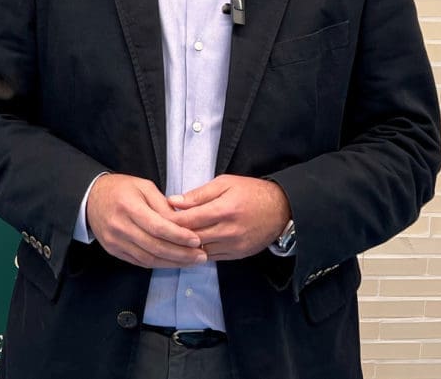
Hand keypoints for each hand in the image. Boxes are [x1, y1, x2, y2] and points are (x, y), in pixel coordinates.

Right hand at [87, 173, 207, 268]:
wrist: (90, 198)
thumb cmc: (119, 189)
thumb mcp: (143, 186)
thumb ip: (163, 204)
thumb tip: (182, 222)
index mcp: (128, 206)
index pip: (158, 227)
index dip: (179, 236)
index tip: (197, 240)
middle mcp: (120, 227)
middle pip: (155, 246)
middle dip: (181, 254)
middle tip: (201, 255)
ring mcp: (115, 241)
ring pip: (149, 258)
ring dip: (173, 262)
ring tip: (192, 261)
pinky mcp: (114, 251)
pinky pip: (140, 262)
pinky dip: (159, 264)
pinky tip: (173, 262)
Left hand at [167, 175, 290, 260]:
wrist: (281, 209)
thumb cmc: (251, 191)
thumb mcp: (225, 183)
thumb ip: (198, 194)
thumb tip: (174, 201)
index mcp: (224, 209)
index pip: (189, 219)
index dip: (170, 220)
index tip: (158, 217)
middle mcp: (229, 231)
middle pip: (192, 238)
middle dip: (174, 235)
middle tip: (160, 230)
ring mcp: (234, 245)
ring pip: (200, 251)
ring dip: (185, 246)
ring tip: (172, 239)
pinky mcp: (238, 255)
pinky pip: (212, 257)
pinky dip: (200, 252)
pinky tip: (190, 246)